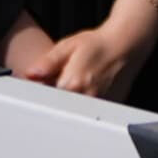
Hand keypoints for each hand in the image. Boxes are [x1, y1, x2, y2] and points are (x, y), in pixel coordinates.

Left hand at [34, 4, 157, 101]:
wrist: (126, 44)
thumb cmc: (98, 44)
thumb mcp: (68, 46)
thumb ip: (48, 63)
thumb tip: (30, 74)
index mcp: (71, 84)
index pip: (46, 99)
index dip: (41, 93)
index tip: (40, 86)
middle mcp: (85, 99)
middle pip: (60, 109)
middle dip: (54, 100)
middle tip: (59, 83)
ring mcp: (99, 107)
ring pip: (75, 113)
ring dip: (69, 105)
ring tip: (77, 85)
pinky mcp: (108, 109)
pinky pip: (89, 114)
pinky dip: (84, 107)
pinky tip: (88, 90)